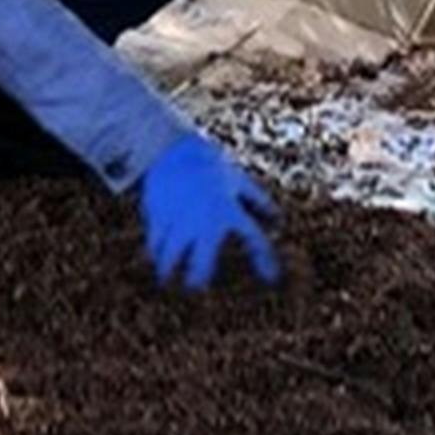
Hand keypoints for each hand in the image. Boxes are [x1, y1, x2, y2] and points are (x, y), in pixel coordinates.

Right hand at [131, 131, 280, 290]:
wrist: (174, 146)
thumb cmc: (211, 165)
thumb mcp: (238, 181)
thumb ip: (259, 201)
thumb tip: (279, 219)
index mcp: (230, 210)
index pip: (255, 240)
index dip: (266, 260)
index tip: (272, 279)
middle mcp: (205, 219)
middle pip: (202, 262)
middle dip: (198, 278)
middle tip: (195, 287)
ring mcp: (179, 218)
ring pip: (171, 255)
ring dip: (168, 269)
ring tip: (165, 278)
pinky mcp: (158, 214)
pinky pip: (155, 240)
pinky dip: (154, 250)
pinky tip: (154, 256)